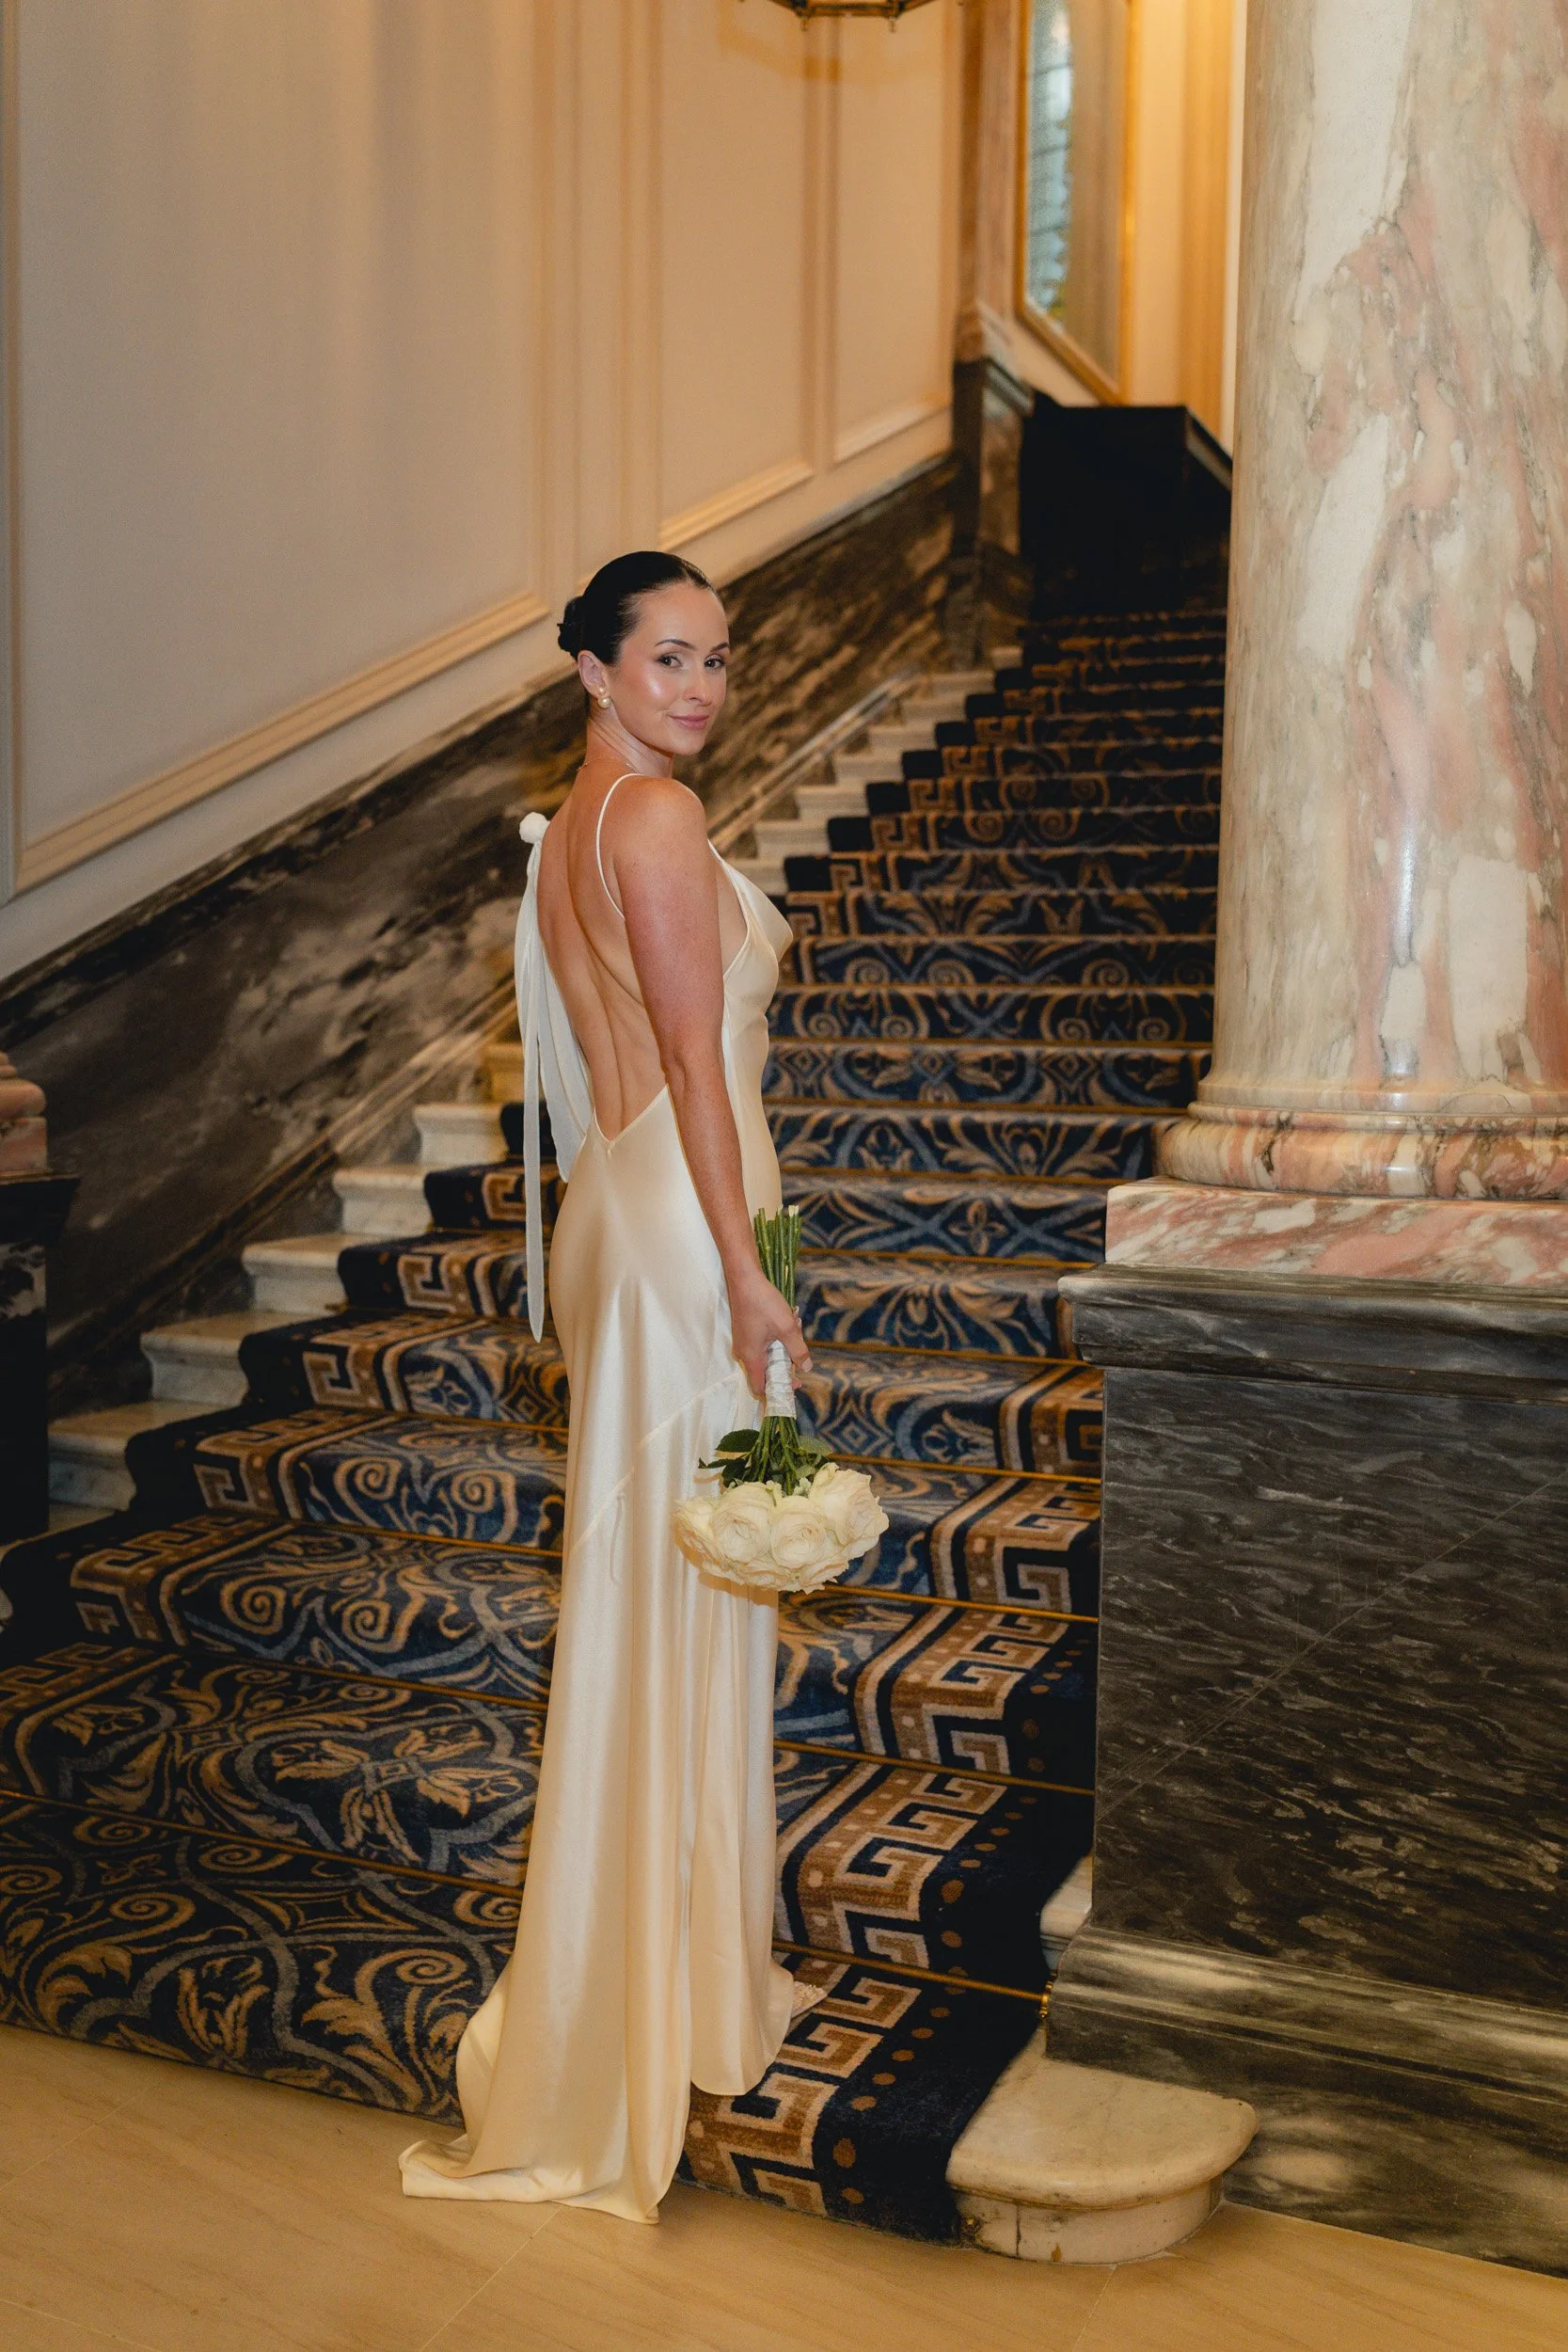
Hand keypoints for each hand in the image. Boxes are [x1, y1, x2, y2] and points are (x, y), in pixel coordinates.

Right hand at [727, 1260, 810, 1397]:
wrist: (744, 1278)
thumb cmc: (763, 1302)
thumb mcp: (787, 1327)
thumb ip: (798, 1350)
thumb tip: (806, 1368)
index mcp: (751, 1357)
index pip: (760, 1388)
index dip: (777, 1391)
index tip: (795, 1384)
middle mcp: (743, 1353)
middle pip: (765, 1372)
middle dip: (786, 1365)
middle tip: (800, 1352)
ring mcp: (743, 1342)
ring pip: (766, 1356)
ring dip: (783, 1348)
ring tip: (795, 1327)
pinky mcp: (745, 1332)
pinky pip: (762, 1345)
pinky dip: (776, 1340)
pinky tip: (787, 1322)